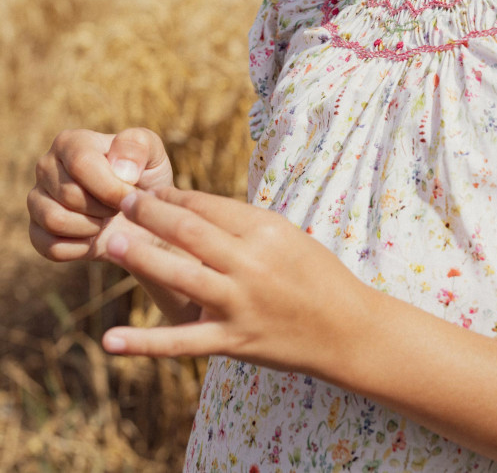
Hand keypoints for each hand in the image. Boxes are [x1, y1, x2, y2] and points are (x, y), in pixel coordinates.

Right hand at [28, 127, 173, 263]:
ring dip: (91, 227)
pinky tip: (95, 237)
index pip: (81, 164)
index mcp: (70, 142)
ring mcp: (37, 200)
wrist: (139, 212)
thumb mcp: (153, 154)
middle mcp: (46, 167)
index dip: (110, 186)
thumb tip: (120, 168)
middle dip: (104, 207)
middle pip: (69, 195)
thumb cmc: (145, 177)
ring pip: (55, 220)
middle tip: (120, 206)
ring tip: (107, 219)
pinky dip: (80, 248)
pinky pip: (51, 247)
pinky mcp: (36, 232)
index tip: (132, 195)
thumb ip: (139, 147)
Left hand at [101, 187, 373, 378]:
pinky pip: (181, 342)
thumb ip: (241, 223)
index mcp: (265, 230)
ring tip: (110, 242)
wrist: (346, 329)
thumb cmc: (315, 274)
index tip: (148, 193)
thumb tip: (190, 208)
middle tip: (122, 203)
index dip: (172, 197)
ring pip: (181, 276)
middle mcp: (250, 263)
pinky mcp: (232, 341)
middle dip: (150, 215)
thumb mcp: (284, 235)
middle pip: (189, 232)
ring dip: (142, 257)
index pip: (207, 206)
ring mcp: (239, 303)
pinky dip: (143, 344)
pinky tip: (110, 340)